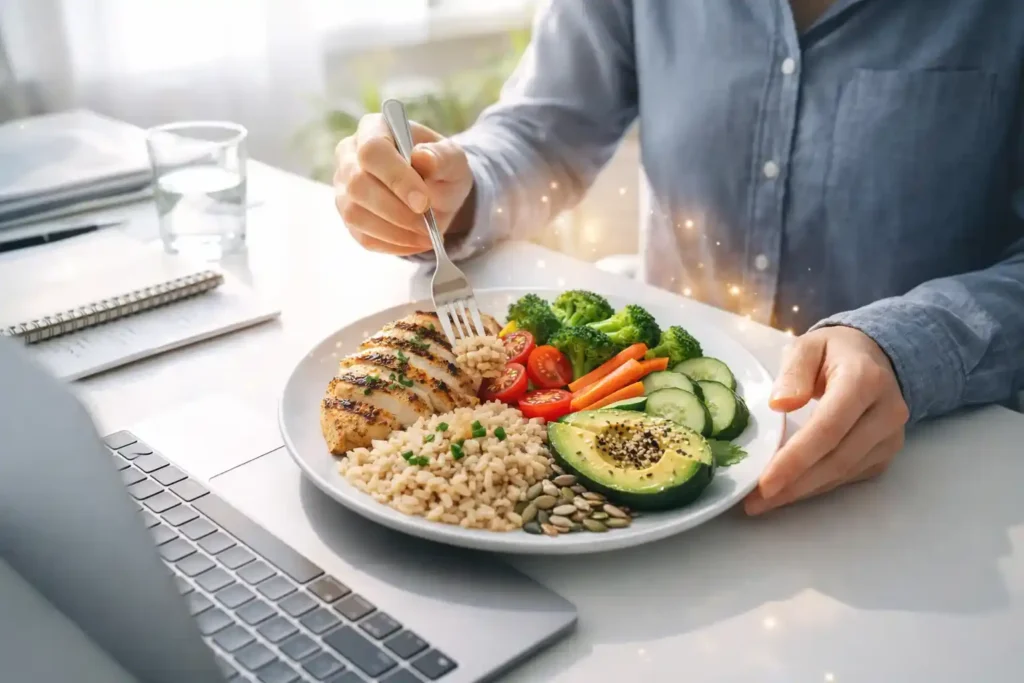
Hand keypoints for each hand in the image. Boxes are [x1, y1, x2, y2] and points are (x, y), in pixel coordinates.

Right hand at [333, 114, 473, 255]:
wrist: (437, 192)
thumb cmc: (441, 168)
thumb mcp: (452, 159)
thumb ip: (442, 156)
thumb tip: (422, 157)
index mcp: (374, 129)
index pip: (372, 151)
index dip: (396, 178)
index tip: (423, 202)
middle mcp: (349, 156)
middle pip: (357, 184)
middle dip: (396, 210)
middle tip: (427, 224)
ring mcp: (344, 188)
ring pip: (355, 214)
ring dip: (394, 231)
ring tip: (425, 235)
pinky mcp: (350, 217)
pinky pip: (363, 236)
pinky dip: (393, 244)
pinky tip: (414, 241)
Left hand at [744, 325, 909, 514]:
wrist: (875, 356)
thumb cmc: (833, 351)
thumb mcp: (808, 345)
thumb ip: (793, 371)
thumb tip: (780, 405)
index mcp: (865, 381)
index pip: (828, 428)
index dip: (796, 459)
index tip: (765, 483)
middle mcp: (886, 412)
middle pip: (837, 458)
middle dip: (794, 484)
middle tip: (754, 502)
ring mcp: (891, 437)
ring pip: (843, 473)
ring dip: (802, 491)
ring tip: (763, 502)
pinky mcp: (886, 453)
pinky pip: (848, 476)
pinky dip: (816, 486)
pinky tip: (788, 491)